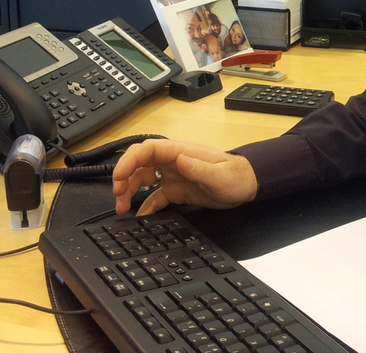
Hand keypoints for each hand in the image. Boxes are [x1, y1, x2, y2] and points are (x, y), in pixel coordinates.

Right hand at [112, 139, 258, 214]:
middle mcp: (172, 162)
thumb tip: (179, 159)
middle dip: (124, 177)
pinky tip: (140, 216)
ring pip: (142, 179)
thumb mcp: (218, 175)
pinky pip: (154, 197)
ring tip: (122, 207)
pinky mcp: (176, 191)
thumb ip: (198, 168)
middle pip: (139, 164)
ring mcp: (173, 176)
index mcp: (179, 152)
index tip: (119, 176)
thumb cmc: (235, 176)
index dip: (129, 160)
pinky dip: (144, 206)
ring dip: (129, 191)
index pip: (147, 149)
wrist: (246, 187)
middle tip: (118, 195)